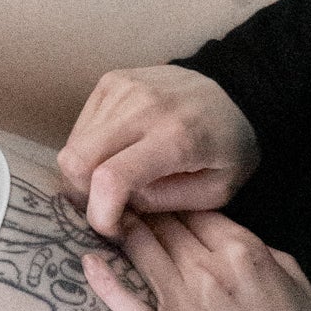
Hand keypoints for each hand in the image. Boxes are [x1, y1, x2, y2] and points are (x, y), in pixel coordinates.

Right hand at [57, 66, 259, 236]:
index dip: (100, 213)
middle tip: (106, 205)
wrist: (237, 89)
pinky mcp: (110, 81)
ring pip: (73, 144)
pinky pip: (80, 126)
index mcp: (175, 138)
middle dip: (82, 194)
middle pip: (75, 160)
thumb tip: (118, 202)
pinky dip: (89, 147)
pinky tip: (115, 152)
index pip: (110, 178)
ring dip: (85, 171)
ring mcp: (121, 89)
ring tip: (114, 177)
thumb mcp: (215, 190)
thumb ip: (163, 202)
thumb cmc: (230, 147)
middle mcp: (142, 107)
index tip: (111, 229)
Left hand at [82, 210, 310, 310]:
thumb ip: (255, 246)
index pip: (193, 210)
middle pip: (163, 226)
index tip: (153, 196)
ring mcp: (184, 303)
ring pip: (141, 251)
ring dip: (118, 230)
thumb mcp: (293, 275)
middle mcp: (208, 269)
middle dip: (140, 208)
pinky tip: (88, 262)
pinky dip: (105, 282)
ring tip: (100, 217)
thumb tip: (219, 230)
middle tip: (117, 198)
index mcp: (242, 250)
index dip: (171, 201)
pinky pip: (128, 305)